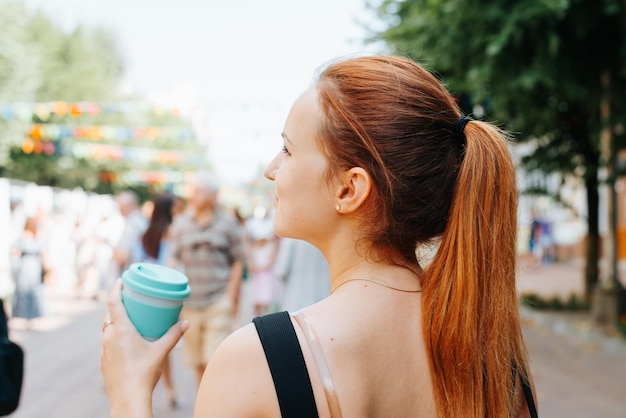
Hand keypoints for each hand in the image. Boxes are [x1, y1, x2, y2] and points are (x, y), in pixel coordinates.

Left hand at [100, 279, 188, 415]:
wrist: (128, 399)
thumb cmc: (144, 373)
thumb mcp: (162, 351)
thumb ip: (174, 335)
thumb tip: (186, 322)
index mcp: (121, 330)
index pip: (113, 302)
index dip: (115, 289)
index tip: (120, 280)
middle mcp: (109, 337)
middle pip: (109, 315)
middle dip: (117, 305)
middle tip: (129, 300)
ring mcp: (104, 350)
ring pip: (107, 330)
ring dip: (115, 322)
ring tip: (128, 321)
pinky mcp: (103, 361)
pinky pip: (107, 344)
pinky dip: (114, 338)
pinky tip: (125, 344)